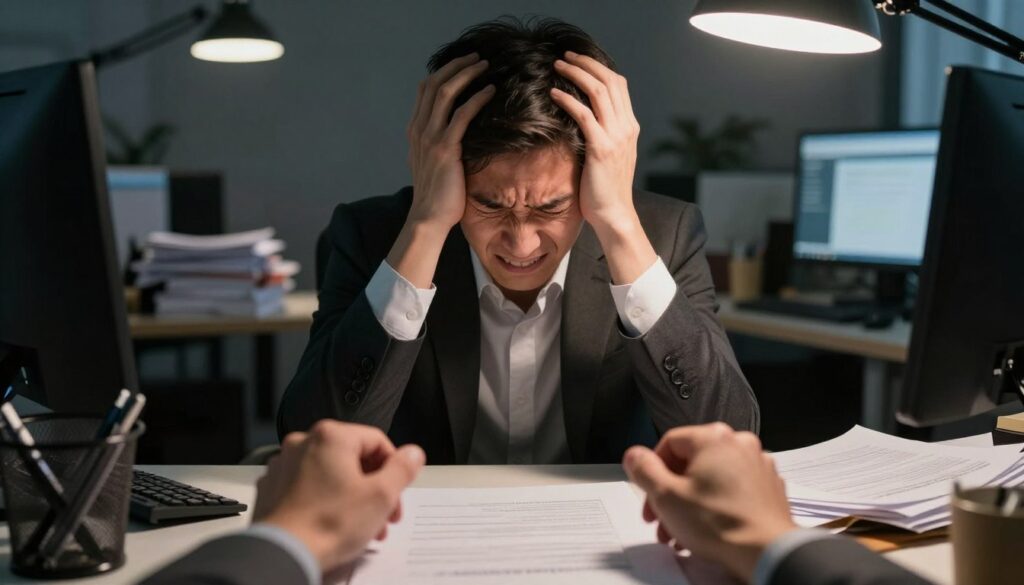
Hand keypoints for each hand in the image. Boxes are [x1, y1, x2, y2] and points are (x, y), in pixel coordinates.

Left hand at [254, 421, 424, 573]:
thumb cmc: (327, 526)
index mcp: (331, 436)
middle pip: (353, 458)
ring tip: (362, 525)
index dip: (394, 468)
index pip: (377, 441)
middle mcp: (304, 443)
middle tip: (384, 513)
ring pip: (330, 473)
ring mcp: (285, 465)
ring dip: (351, 496)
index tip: (398, 489)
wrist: (283, 554)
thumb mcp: (381, 496)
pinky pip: (308, 486)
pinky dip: (325, 500)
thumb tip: (412, 454)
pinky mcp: (273, 487)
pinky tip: (333, 523)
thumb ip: (402, 469)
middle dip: (373, 487)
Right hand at [387, 53, 494, 287]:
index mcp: (415, 131)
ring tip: (485, 65)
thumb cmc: (437, 195)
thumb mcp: (432, 164)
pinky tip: (490, 91)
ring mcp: (430, 137)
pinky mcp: (446, 148)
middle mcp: (420, 129)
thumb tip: (455, 136)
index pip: (425, 90)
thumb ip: (439, 145)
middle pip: (434, 84)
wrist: (428, 218)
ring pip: (446, 92)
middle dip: (456, 66)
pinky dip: (476, 98)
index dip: (443, 72)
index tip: (462, 64)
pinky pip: (462, 114)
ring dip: (467, 74)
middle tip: (476, 57)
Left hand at [550, 51, 638, 229]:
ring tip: (558, 66)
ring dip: (576, 74)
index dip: (598, 67)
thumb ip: (602, 134)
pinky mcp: (601, 149)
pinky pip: (584, 115)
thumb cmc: (605, 189)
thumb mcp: (608, 155)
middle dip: (586, 63)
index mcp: (629, 126)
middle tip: (565, 56)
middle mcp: (626, 127)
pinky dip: (568, 100)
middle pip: (610, 81)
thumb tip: (582, 118)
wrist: (614, 214)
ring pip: (599, 91)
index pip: (618, 84)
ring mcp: (616, 137)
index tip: (578, 60)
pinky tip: (554, 93)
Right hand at [623, 423, 797, 582]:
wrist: (767, 552)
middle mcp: (739, 444)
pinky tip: (708, 529)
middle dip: (671, 493)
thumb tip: (635, 456)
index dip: (652, 471)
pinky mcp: (769, 487)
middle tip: (662, 517)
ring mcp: (758, 465)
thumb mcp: (666, 496)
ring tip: (682, 531)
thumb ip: (644, 470)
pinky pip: (733, 490)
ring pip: (712, 478)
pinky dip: (717, 505)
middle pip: (691, 463)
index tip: (648, 492)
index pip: (669, 443)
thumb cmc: (722, 525)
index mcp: (714, 437)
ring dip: (691, 502)